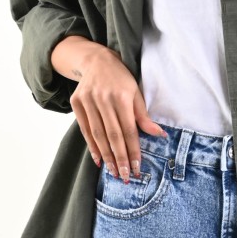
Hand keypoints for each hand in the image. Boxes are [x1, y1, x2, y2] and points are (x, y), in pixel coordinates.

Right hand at [58, 39, 167, 179]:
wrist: (96, 61)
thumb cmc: (121, 79)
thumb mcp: (136, 92)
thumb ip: (143, 116)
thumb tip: (159, 135)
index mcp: (122, 96)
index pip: (129, 129)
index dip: (133, 150)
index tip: (136, 167)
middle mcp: (104, 98)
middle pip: (113, 135)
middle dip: (120, 158)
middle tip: (124, 176)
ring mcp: (88, 100)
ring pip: (98, 134)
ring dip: (106, 156)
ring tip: (113, 172)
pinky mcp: (77, 102)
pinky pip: (85, 129)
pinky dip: (92, 146)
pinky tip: (98, 160)